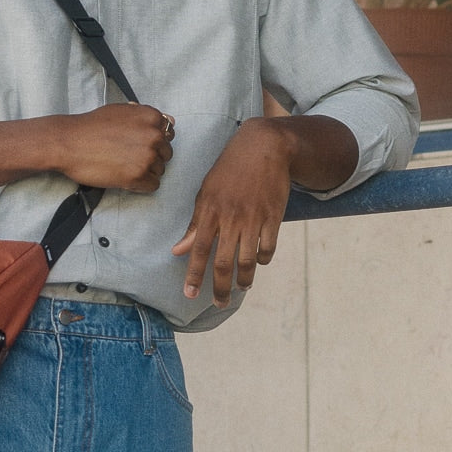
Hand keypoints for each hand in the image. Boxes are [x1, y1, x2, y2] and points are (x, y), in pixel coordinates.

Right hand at [59, 104, 173, 192]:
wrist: (68, 143)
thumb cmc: (92, 126)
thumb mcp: (121, 111)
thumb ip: (146, 117)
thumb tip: (170, 121)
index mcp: (152, 117)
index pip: (168, 135)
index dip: (152, 141)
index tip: (136, 144)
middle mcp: (154, 135)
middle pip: (166, 154)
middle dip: (150, 157)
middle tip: (127, 156)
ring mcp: (147, 156)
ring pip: (160, 170)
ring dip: (145, 171)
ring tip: (122, 166)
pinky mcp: (138, 176)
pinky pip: (153, 185)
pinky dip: (140, 185)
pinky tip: (124, 177)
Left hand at [171, 116, 357, 306]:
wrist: (263, 147)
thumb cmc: (230, 169)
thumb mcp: (206, 192)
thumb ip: (195, 224)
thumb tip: (178, 250)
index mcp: (210, 211)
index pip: (199, 250)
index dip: (194, 275)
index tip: (190, 294)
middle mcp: (230, 217)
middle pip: (223, 262)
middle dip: (220, 288)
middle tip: (220, 304)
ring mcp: (253, 218)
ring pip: (248, 260)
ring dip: (244, 279)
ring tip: (241, 288)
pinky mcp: (273, 217)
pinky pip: (268, 248)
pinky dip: (263, 259)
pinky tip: (259, 263)